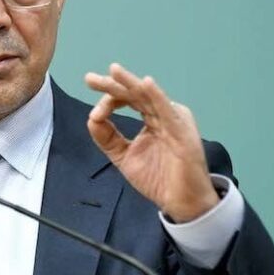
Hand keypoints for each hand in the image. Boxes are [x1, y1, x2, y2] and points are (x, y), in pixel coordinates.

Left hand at [85, 63, 218, 222]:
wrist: (181, 203)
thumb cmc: (158, 179)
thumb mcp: (124, 157)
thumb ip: (107, 138)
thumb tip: (92, 118)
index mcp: (152, 118)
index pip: (128, 100)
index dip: (108, 102)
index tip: (95, 117)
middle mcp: (163, 115)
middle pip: (135, 94)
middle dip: (112, 85)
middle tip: (90, 78)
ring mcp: (174, 121)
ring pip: (149, 97)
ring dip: (130, 83)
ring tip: (113, 71)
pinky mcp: (182, 131)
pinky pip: (167, 111)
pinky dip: (157, 96)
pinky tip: (146, 83)